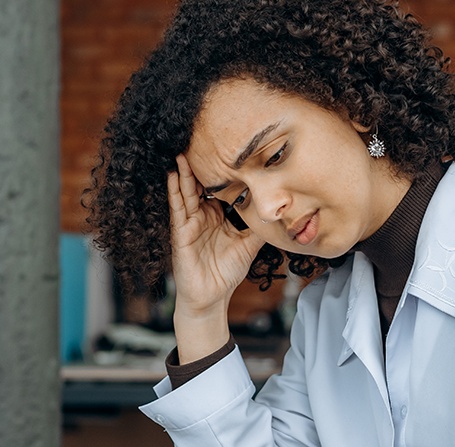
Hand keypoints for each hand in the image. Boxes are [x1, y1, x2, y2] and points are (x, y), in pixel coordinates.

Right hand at [167, 154, 263, 361]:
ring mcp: (189, 223)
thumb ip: (260, 226)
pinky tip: (174, 175)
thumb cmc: (227, 272)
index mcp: (217, 216)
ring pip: (187, 192)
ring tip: (183, 150)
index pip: (219, 188)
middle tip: (203, 139)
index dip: (224, 171)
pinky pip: (178, 208)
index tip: (229, 149)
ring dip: (185, 172)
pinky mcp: (181, 233)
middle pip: (201, 185)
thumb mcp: (250, 244)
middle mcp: (202, 216)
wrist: (212, 298)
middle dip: (201, 165)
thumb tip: (281, 210)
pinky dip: (175, 191)